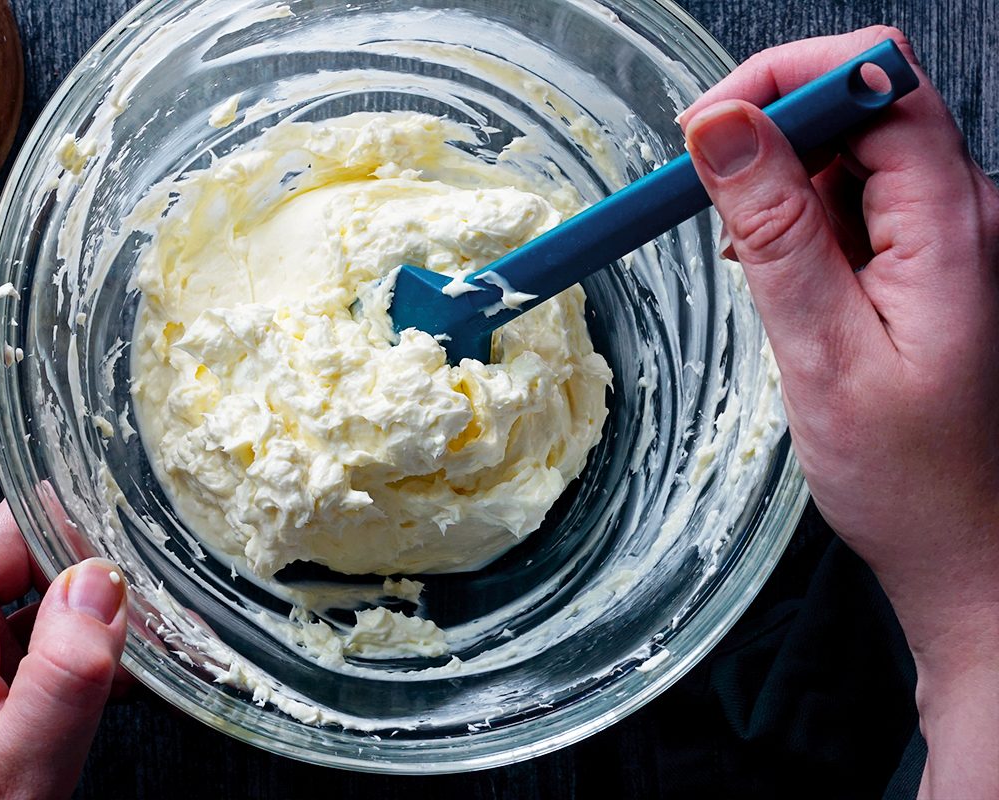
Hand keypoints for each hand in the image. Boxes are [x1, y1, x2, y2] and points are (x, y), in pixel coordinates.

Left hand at [0, 287, 128, 798]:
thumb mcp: (12, 779)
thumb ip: (60, 685)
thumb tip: (103, 586)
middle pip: (3, 531)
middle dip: (74, 518)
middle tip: (145, 516)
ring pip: (33, 581)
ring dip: (90, 584)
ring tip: (153, 607)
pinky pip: (39, 628)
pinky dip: (87, 630)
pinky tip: (126, 656)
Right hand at [681, 27, 998, 797]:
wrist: (964, 550)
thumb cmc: (905, 476)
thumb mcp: (821, 350)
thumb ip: (774, 231)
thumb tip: (722, 128)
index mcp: (954, 223)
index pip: (878, 78)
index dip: (785, 80)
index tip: (705, 130)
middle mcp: (964, 212)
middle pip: (863, 106)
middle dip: (772, 136)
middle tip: (708, 203)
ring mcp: (946, 238)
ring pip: (850, 158)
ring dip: (781, 190)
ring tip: (754, 269)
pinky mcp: (924, 265)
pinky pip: (854, 207)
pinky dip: (799, 226)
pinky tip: (781, 281)